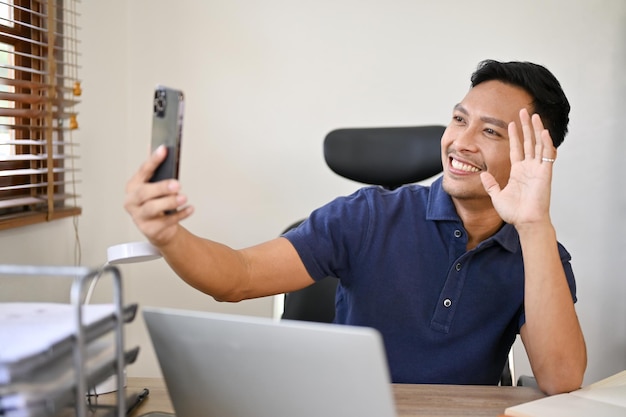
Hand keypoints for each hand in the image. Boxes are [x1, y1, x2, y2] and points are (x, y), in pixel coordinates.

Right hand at [124, 146, 193, 245]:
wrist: (159, 230)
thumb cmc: (156, 203)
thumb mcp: (153, 185)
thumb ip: (154, 167)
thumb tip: (154, 145)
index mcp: (133, 186)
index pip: (143, 171)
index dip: (153, 160)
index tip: (164, 149)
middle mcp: (132, 201)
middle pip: (144, 192)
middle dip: (161, 187)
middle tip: (177, 184)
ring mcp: (139, 217)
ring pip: (152, 208)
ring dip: (169, 202)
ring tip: (183, 197)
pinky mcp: (150, 230)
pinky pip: (166, 222)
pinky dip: (180, 214)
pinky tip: (190, 209)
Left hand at [480, 108, 555, 229]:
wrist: (525, 222)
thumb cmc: (514, 212)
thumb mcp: (497, 195)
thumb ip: (491, 184)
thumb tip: (483, 174)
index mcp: (518, 172)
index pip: (517, 149)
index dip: (514, 136)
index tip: (511, 124)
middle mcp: (529, 168)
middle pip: (529, 142)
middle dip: (526, 127)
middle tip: (523, 111)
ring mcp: (538, 169)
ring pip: (539, 145)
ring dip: (537, 130)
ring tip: (534, 115)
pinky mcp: (545, 174)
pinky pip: (547, 156)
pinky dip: (546, 143)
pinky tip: (544, 132)